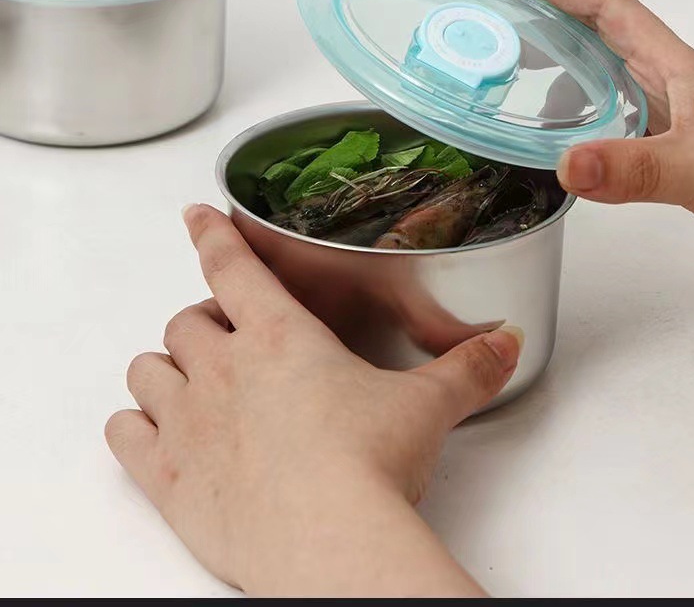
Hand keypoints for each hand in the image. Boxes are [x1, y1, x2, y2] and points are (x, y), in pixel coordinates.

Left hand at [105, 205, 521, 597]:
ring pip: (147, 369)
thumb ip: (466, 368)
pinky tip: (148, 431)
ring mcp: (189, 421)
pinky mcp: (167, 478)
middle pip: (186, 321)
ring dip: (163, 370)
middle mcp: (224, 367)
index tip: (196, 216)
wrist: (330, 541)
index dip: (212, 233)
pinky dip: (132, 427)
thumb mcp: (427, 407)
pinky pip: (124, 435)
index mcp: (280, 335)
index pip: (232, 264)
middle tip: (230, 343)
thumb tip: (506, 343)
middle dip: (203, 325)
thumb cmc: (369, 467)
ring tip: (186, 381)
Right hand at [501, 0, 693, 242]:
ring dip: (568, 60)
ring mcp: (680, 116)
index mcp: (679, 70)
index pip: (609, 8)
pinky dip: (588, 114)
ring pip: (613, 73)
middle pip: (604, 31)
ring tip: (524, 63)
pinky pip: (622, 116)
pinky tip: (574, 136)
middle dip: (552, 12)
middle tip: (504, 8)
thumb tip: (568, 162)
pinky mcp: (683, 150)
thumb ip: (637, 169)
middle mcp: (676, 86)